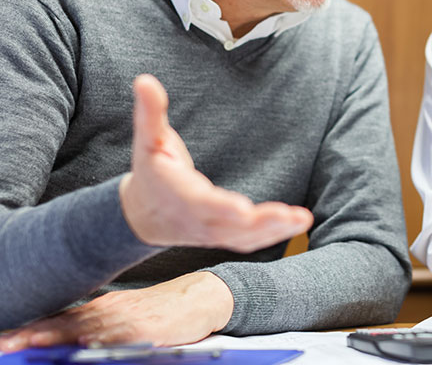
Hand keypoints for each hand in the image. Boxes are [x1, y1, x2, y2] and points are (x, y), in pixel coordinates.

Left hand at [0, 272, 230, 350]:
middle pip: (63, 324)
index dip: (29, 330)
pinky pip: (119, 336)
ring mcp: (127, 319)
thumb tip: (66, 341)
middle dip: (30, 335)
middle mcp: (109, 311)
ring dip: (54, 336)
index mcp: (101, 308)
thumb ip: (96, 326)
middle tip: (3, 343)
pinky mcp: (147, 329)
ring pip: (84, 328)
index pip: (57, 319)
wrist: (202, 297)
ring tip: (28, 343)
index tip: (3, 340)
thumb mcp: (125, 315)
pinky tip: (83, 344)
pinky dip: (99, 340)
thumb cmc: (163, 311)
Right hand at [120, 74, 312, 250]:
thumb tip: (144, 80)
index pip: (201, 203)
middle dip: (262, 223)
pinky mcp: (224, 235)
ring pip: (245, 237)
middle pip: (231, 226)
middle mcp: (198, 218)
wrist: (143, 215)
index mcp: (179, 194)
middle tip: (292, 216)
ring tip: (302, 220)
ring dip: (276, 230)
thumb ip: (150, 112)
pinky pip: (250, 240)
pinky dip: (274, 234)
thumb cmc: (151, 171)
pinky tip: (297, 224)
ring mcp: (212, 232)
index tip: (242, 209)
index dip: (221, 208)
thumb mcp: (147, 140)